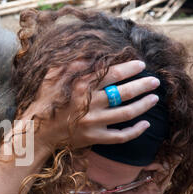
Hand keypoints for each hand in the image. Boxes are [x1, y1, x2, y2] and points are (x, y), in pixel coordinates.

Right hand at [18, 60, 160, 150]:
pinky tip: (145, 124)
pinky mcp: (94, 138)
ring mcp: (93, 123)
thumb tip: (90, 55)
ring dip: (144, 105)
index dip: (130, 68)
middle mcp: (89, 104)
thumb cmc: (44, 102)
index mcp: (80, 86)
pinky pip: (121, 136)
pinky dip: (135, 131)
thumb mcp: (51, 78)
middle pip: (124, 92)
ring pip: (127, 113)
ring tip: (154, 98)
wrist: (37, 132)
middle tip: (155, 81)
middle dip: (143, 85)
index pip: (112, 73)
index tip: (141, 65)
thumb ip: (71, 65)